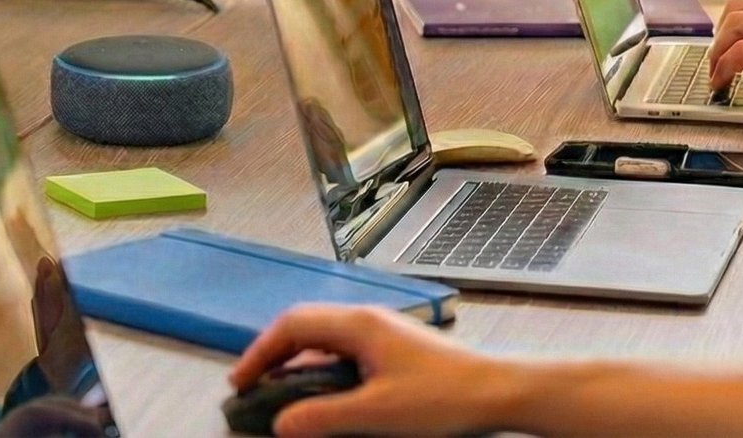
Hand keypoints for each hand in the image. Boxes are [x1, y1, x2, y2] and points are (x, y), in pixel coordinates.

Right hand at [231, 306, 517, 436]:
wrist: (501, 391)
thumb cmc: (447, 397)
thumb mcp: (377, 414)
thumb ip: (324, 417)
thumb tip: (281, 423)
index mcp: (358, 324)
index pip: (291, 326)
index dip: (260, 352)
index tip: (240, 380)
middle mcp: (367, 319)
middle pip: (304, 326)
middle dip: (272, 354)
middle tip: (252, 384)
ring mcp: (383, 332)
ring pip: (324, 338)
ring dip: (297, 361)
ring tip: (280, 391)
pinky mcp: (395, 349)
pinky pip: (344, 351)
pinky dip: (322, 369)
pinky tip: (323, 393)